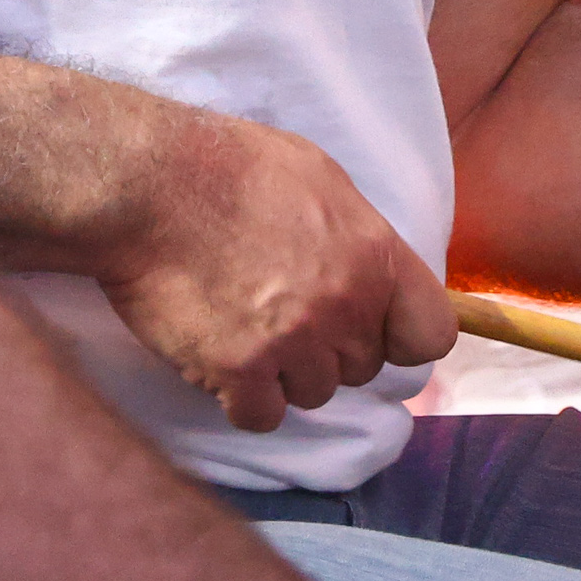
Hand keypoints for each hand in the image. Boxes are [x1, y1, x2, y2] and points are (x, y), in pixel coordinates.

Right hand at [106, 109, 458, 433]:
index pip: (431, 334)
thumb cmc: (229, 165)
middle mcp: (344, 305)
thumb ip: (358, 236)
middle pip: (362, 367)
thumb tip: (371, 271)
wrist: (149, 184)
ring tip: (245, 324)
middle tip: (283, 311)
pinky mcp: (239, 371)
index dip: (402, 337)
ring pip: (313, 394)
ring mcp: (293, 343)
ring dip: (284, 373)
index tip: (375, 329)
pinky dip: (241, 397)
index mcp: (373, 255)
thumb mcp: (318, 176)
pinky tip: (220, 355)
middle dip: (329, 348)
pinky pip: (260, 416)